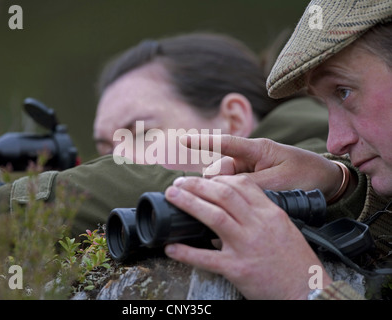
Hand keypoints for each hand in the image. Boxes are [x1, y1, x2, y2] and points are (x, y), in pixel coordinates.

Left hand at [164, 174, 331, 298]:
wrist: (308, 291)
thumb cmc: (296, 261)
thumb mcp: (283, 228)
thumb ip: (259, 214)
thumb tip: (232, 206)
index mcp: (270, 213)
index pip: (241, 185)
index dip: (217, 178)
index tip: (202, 178)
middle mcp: (258, 225)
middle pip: (223, 194)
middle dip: (197, 184)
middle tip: (179, 182)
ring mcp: (247, 246)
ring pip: (214, 216)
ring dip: (189, 203)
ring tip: (172, 195)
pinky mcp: (238, 269)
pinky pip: (207, 258)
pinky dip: (186, 252)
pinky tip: (172, 248)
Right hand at [181, 134, 346, 200]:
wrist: (327, 181)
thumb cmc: (306, 174)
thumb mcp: (280, 181)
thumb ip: (250, 184)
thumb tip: (222, 189)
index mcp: (257, 149)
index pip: (225, 142)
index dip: (202, 141)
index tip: (182, 140)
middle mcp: (250, 157)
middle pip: (219, 168)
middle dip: (215, 182)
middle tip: (222, 198)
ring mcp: (251, 169)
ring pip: (224, 180)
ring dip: (224, 191)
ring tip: (233, 205)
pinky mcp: (253, 181)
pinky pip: (234, 187)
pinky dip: (231, 195)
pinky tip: (233, 205)